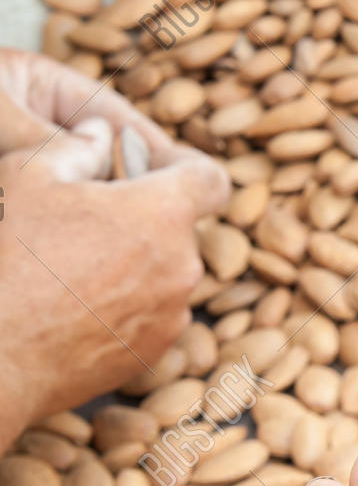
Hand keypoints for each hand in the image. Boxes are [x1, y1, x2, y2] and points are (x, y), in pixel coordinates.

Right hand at [0, 58, 229, 435]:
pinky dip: (127, 304)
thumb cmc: (11, 259)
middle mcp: (182, 265)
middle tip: (91, 220)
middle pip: (180, 228)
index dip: (186, 168)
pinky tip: (77, 304)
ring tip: (76, 267)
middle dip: (146, 218)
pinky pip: (151, 313)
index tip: (155, 170)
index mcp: (163, 213)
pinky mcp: (154, 351)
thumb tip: (102, 134)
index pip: (211, 178)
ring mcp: (171, 314)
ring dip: (136, 263)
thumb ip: (79, 144)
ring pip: (165, 272)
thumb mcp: (31, 174)